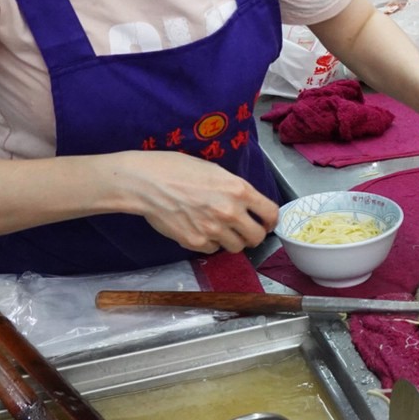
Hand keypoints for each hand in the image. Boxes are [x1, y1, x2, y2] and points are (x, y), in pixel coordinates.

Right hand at [109, 150, 277, 254]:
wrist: (147, 182)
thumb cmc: (177, 169)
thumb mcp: (215, 171)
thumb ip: (236, 189)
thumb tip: (248, 204)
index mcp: (239, 190)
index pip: (271, 213)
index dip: (271, 221)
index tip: (266, 223)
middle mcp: (231, 212)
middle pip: (257, 237)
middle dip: (253, 235)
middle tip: (244, 230)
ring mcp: (214, 229)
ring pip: (237, 247)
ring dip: (231, 240)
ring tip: (219, 229)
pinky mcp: (196, 242)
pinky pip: (213, 250)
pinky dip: (211, 244)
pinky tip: (200, 229)